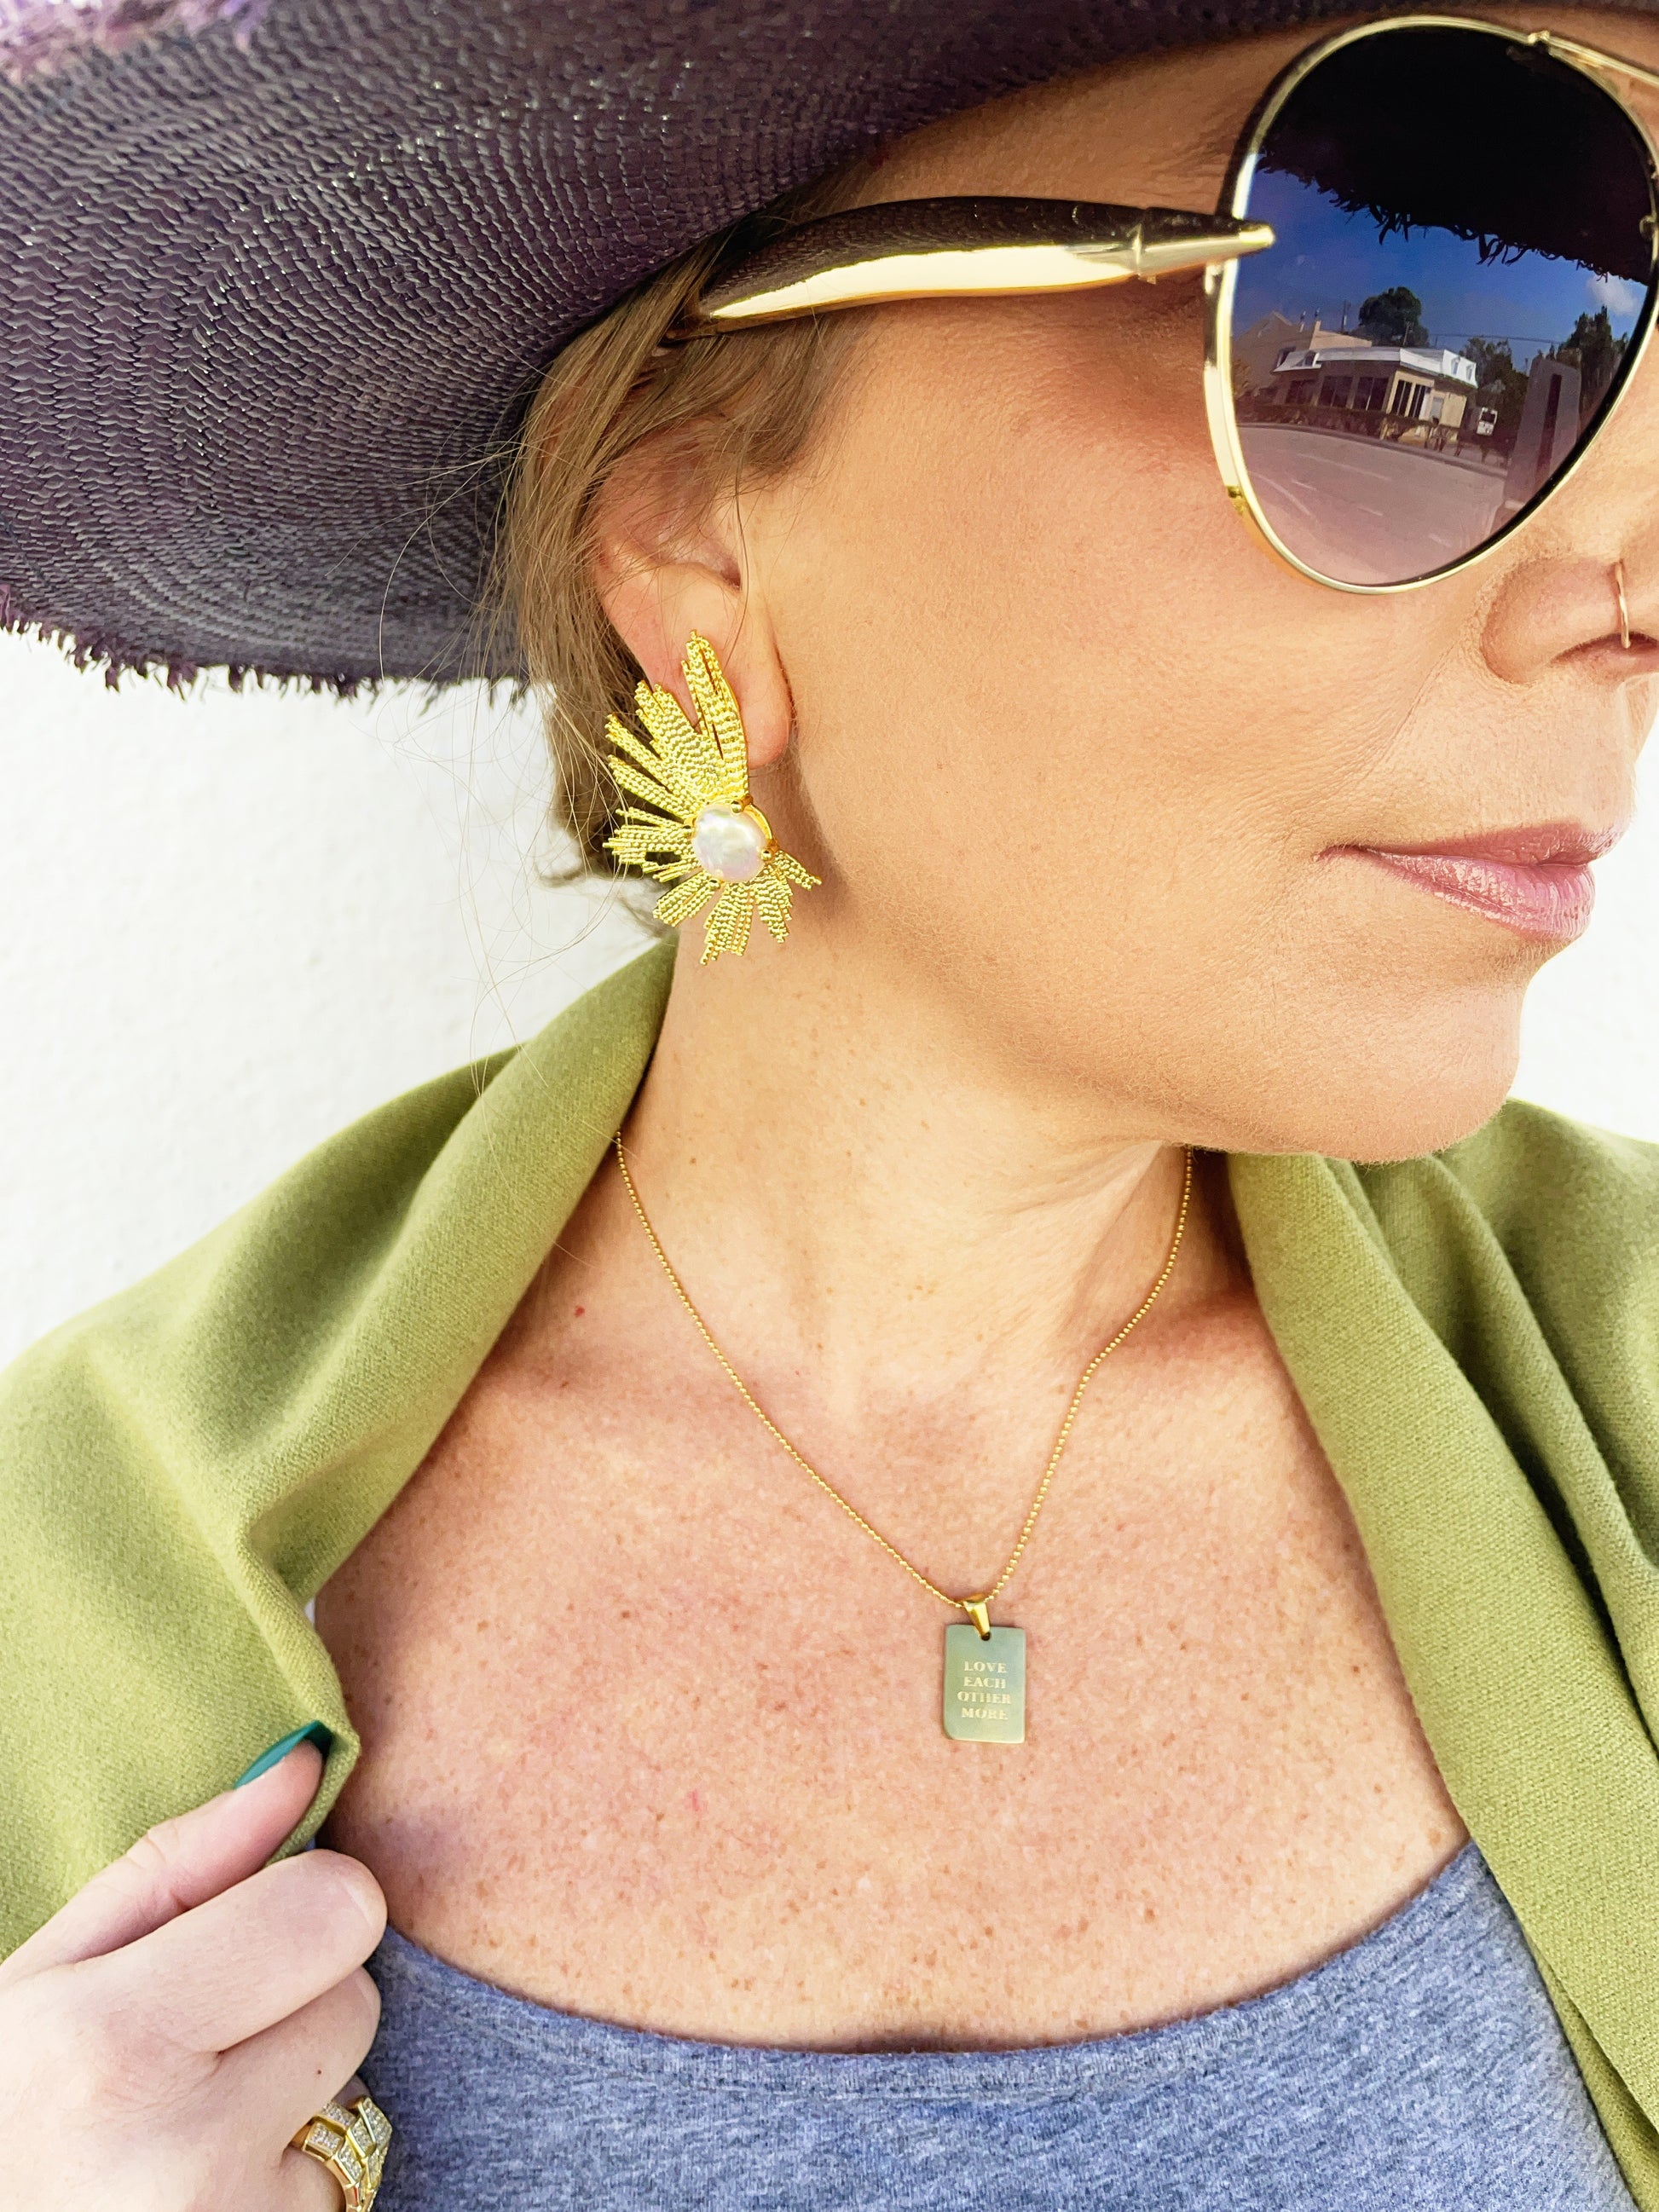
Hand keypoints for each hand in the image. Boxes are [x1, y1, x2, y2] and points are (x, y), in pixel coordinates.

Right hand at [0, 1741, 385, 2208]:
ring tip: (187, 2133)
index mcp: (113, 2042)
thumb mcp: (43, 1979)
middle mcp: (183, 2150)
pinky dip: (291, 2178)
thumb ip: (181, 1866)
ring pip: (360, 2100)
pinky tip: (208, 2194)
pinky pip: (341, 2186)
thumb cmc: (4, 2114)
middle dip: (294, 2009)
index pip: (337, 1909)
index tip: (249, 1933)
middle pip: (358, 2001)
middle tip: (191, 2055)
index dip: (303, 1905)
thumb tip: (301, 1763)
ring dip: (297, 2103)